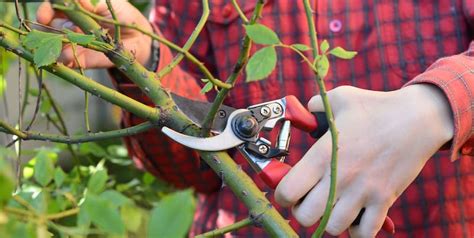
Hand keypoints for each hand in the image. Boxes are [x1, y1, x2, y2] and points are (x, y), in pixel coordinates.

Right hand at [36, 0, 152, 67]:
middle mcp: (71, 25)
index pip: (53, 8)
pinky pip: (71, 61)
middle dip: (44, 31)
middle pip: (49, 28)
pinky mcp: (85, 59)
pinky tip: (67, 59)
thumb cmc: (122, 14)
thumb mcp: (107, 3)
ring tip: (60, 48)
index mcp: (75, 9)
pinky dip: (67, 60)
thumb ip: (92, 3)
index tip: (44, 15)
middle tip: (45, 33)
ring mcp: (76, 43)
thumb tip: (78, 1)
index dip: (46, 10)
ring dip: (55, 47)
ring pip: (58, 45)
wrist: (138, 36)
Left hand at [275, 85, 453, 236]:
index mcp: (323, 155)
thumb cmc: (376, 107)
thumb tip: (304, 111)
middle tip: (308, 201)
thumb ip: (316, 106)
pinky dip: (358, 231)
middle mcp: (339, 178)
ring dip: (329, 221)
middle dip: (302, 211)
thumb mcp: (340, 98)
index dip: (283, 194)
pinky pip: (366, 232)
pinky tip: (355, 217)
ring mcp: (363, 192)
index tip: (289, 189)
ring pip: (333, 227)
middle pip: (305, 216)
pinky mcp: (384, 200)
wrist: (417, 118)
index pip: (288, 190)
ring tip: (332, 207)